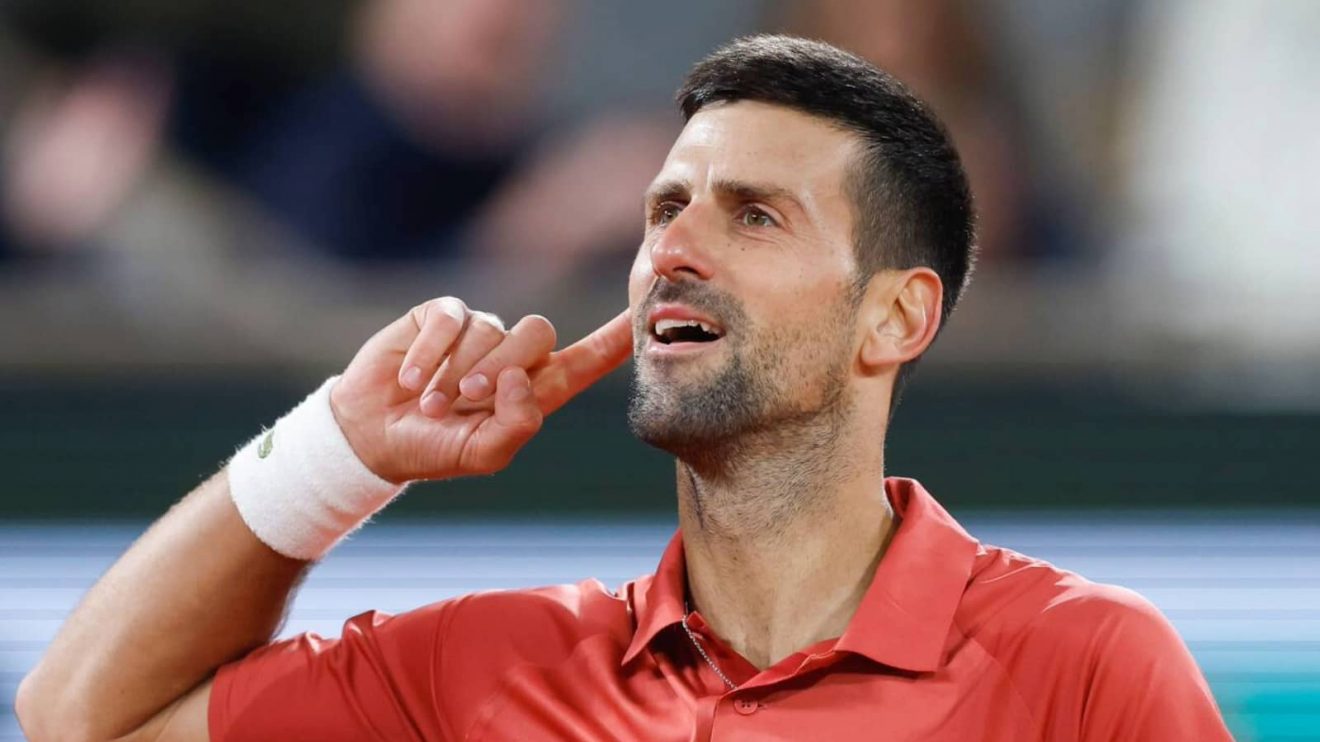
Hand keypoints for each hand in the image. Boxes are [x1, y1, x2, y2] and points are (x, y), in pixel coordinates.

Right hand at [330, 298, 631, 483]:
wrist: (371, 435)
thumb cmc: (434, 448)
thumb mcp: (482, 454)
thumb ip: (516, 424)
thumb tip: (521, 376)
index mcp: (536, 390)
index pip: (588, 359)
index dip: (617, 337)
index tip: (647, 310)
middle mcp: (513, 355)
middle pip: (539, 334)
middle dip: (502, 368)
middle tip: (466, 400)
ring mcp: (479, 331)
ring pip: (491, 329)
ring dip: (457, 371)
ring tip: (431, 401)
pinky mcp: (441, 316)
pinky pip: (450, 320)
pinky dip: (429, 355)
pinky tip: (410, 379)